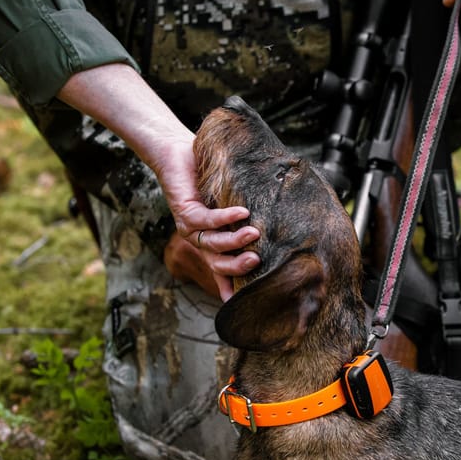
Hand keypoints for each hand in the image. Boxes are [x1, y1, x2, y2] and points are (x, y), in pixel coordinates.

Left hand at [154, 134, 258, 300]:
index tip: (241, 304)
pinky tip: (241, 212)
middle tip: (257, 262)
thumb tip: (283, 216)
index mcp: (209, 242)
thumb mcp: (230, 200)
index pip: (220, 269)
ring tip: (253, 233)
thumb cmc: (208, 177)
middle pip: (217, 263)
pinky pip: (207, 219)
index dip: (229, 287)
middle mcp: (199, 239)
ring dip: (234, 241)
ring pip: (213, 243)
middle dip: (236, 267)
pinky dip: (225, 217)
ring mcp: (190, 227)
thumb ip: (248, 213)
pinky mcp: (185, 210)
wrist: (177, 154)